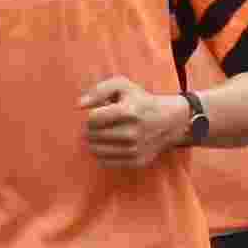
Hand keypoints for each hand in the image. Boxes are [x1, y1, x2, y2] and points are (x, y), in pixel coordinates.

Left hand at [79, 74, 196, 167]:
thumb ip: (98, 90)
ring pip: (95, 150)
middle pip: (92, 135)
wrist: (169, 121)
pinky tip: (107, 145)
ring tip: (101, 134)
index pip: (91, 119)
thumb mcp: (122, 85)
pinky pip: (104, 162)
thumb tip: (79, 105)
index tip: (98, 113)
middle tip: (98, 125)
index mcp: (129, 111)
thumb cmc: (140, 100)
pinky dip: (101, 154)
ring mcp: (135, 150)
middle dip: (90, 129)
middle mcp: (132, 133)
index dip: (90, 115)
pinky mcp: (136, 162)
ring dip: (93, 142)